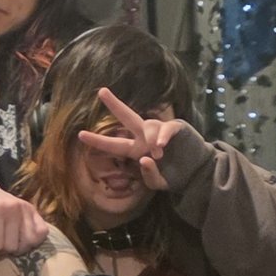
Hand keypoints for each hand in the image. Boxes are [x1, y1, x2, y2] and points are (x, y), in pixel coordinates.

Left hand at [0, 180, 47, 260]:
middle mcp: (14, 208)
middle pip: (12, 246)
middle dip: (2, 248)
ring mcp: (26, 208)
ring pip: (28, 242)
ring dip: (18, 246)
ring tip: (8, 240)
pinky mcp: (34, 209)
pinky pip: (42, 232)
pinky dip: (34, 239)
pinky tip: (22, 237)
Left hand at [77, 87, 191, 193]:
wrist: (196, 173)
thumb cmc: (173, 176)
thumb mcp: (158, 183)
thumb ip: (149, 175)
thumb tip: (145, 159)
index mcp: (136, 150)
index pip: (114, 143)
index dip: (98, 140)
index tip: (80, 135)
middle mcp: (145, 137)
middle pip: (127, 117)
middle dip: (114, 104)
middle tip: (101, 91)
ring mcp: (160, 130)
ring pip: (148, 126)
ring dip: (150, 139)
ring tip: (158, 153)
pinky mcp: (177, 128)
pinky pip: (166, 128)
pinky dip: (162, 136)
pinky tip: (160, 146)